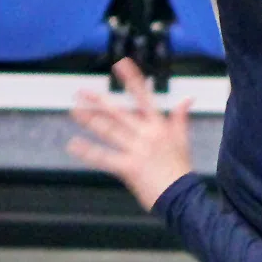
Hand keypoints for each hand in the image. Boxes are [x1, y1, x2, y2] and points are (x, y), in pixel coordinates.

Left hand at [67, 58, 194, 209]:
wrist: (182, 196)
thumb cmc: (181, 170)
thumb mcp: (182, 140)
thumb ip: (180, 118)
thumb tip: (187, 100)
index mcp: (159, 126)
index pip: (144, 97)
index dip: (132, 80)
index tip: (121, 65)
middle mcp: (147, 135)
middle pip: (119, 112)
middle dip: (99, 101)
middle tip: (82, 92)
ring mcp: (137, 150)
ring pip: (109, 131)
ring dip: (90, 121)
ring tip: (75, 112)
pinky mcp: (129, 167)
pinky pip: (105, 157)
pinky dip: (88, 151)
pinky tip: (74, 145)